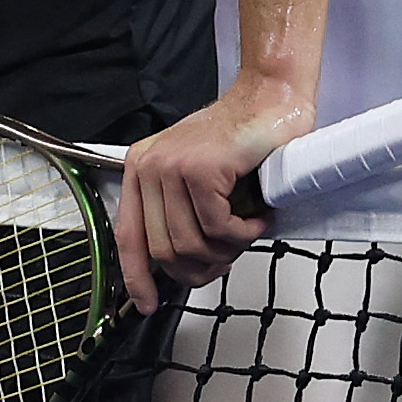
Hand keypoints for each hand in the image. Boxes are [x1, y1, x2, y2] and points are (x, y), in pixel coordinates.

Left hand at [112, 74, 318, 311]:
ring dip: (226, 251)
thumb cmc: (243, 140)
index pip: (128, 237)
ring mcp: (172, 166)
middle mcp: (148, 167)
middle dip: (200, 268)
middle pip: (164, 250)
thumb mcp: (198, 180)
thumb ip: (181, 214)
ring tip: (245, 233)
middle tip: (227, 259)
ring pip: (190, 244)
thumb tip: (180, 265)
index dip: (137, 277)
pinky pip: (217, 228)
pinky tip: (257, 219)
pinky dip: (243, 234)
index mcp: (140, 170)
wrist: (273, 97)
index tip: (148, 304)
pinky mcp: (200, 169)